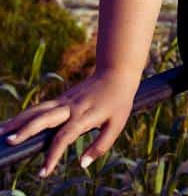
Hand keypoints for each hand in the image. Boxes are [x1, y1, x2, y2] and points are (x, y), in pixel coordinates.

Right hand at [1, 68, 140, 177]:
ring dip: (18, 121)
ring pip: (37, 110)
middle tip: (9, 142)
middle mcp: (70, 107)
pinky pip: (40, 107)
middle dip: (25, 131)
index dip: (53, 155)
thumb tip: (82, 164)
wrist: (116, 73)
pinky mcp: (61, 98)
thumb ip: (101, 145)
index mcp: (84, 116)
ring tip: (0, 132)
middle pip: (44, 119)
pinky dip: (24, 115)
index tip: (43, 173)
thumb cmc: (118, 101)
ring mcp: (64, 101)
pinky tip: (11, 123)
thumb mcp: (117, 124)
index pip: (63, 137)